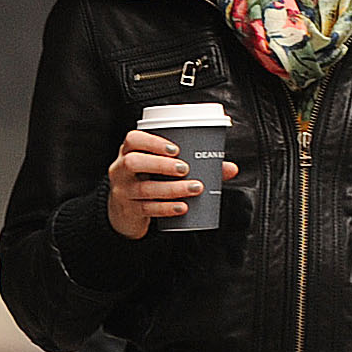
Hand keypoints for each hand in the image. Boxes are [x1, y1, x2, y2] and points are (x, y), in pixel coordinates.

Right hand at [107, 128, 237, 239]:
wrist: (125, 211)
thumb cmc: (149, 181)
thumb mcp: (162, 169)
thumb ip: (196, 165)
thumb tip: (230, 168)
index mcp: (129, 152)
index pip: (133, 140)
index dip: (153, 142)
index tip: (176, 149)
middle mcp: (121, 169)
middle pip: (135, 163)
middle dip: (162, 164)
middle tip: (186, 169)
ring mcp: (123, 191)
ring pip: (144, 188)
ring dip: (171, 188)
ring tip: (194, 188)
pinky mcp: (129, 210)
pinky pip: (147, 209)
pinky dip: (167, 208)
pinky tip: (182, 207)